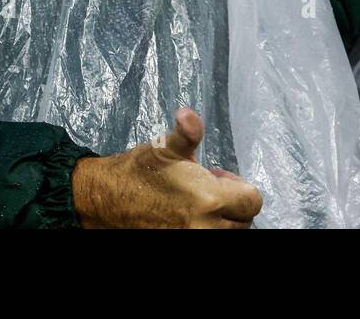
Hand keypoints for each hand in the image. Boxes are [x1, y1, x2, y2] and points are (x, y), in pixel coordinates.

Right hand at [71, 107, 262, 227]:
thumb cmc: (139, 171)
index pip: (252, 201)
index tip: (217, 176)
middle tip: (208, 189)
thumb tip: (188, 114)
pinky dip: (206, 226)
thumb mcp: (166, 147)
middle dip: (232, 204)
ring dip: (221, 219)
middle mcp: (206, 227)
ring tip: (199, 203)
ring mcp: (192, 240)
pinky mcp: (181, 245)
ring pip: (228, 232)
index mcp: (209, 200)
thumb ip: (188, 131)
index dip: (239, 185)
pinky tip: (188, 215)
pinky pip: (209, 237)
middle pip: (243, 221)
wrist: (106, 199)